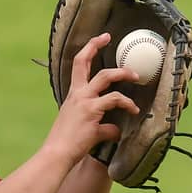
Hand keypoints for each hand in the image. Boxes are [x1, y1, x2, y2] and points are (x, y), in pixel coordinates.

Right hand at [44, 35, 140, 167]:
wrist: (56, 154)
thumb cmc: (64, 141)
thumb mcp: (78, 125)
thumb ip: (97, 122)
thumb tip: (114, 129)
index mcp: (73, 94)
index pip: (80, 63)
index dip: (91, 47)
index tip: (103, 38)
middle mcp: (79, 95)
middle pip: (98, 69)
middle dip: (118, 65)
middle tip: (132, 67)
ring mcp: (86, 104)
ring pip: (107, 79)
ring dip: (124, 76)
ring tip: (136, 78)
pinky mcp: (93, 115)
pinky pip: (114, 105)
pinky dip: (125, 108)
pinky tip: (132, 114)